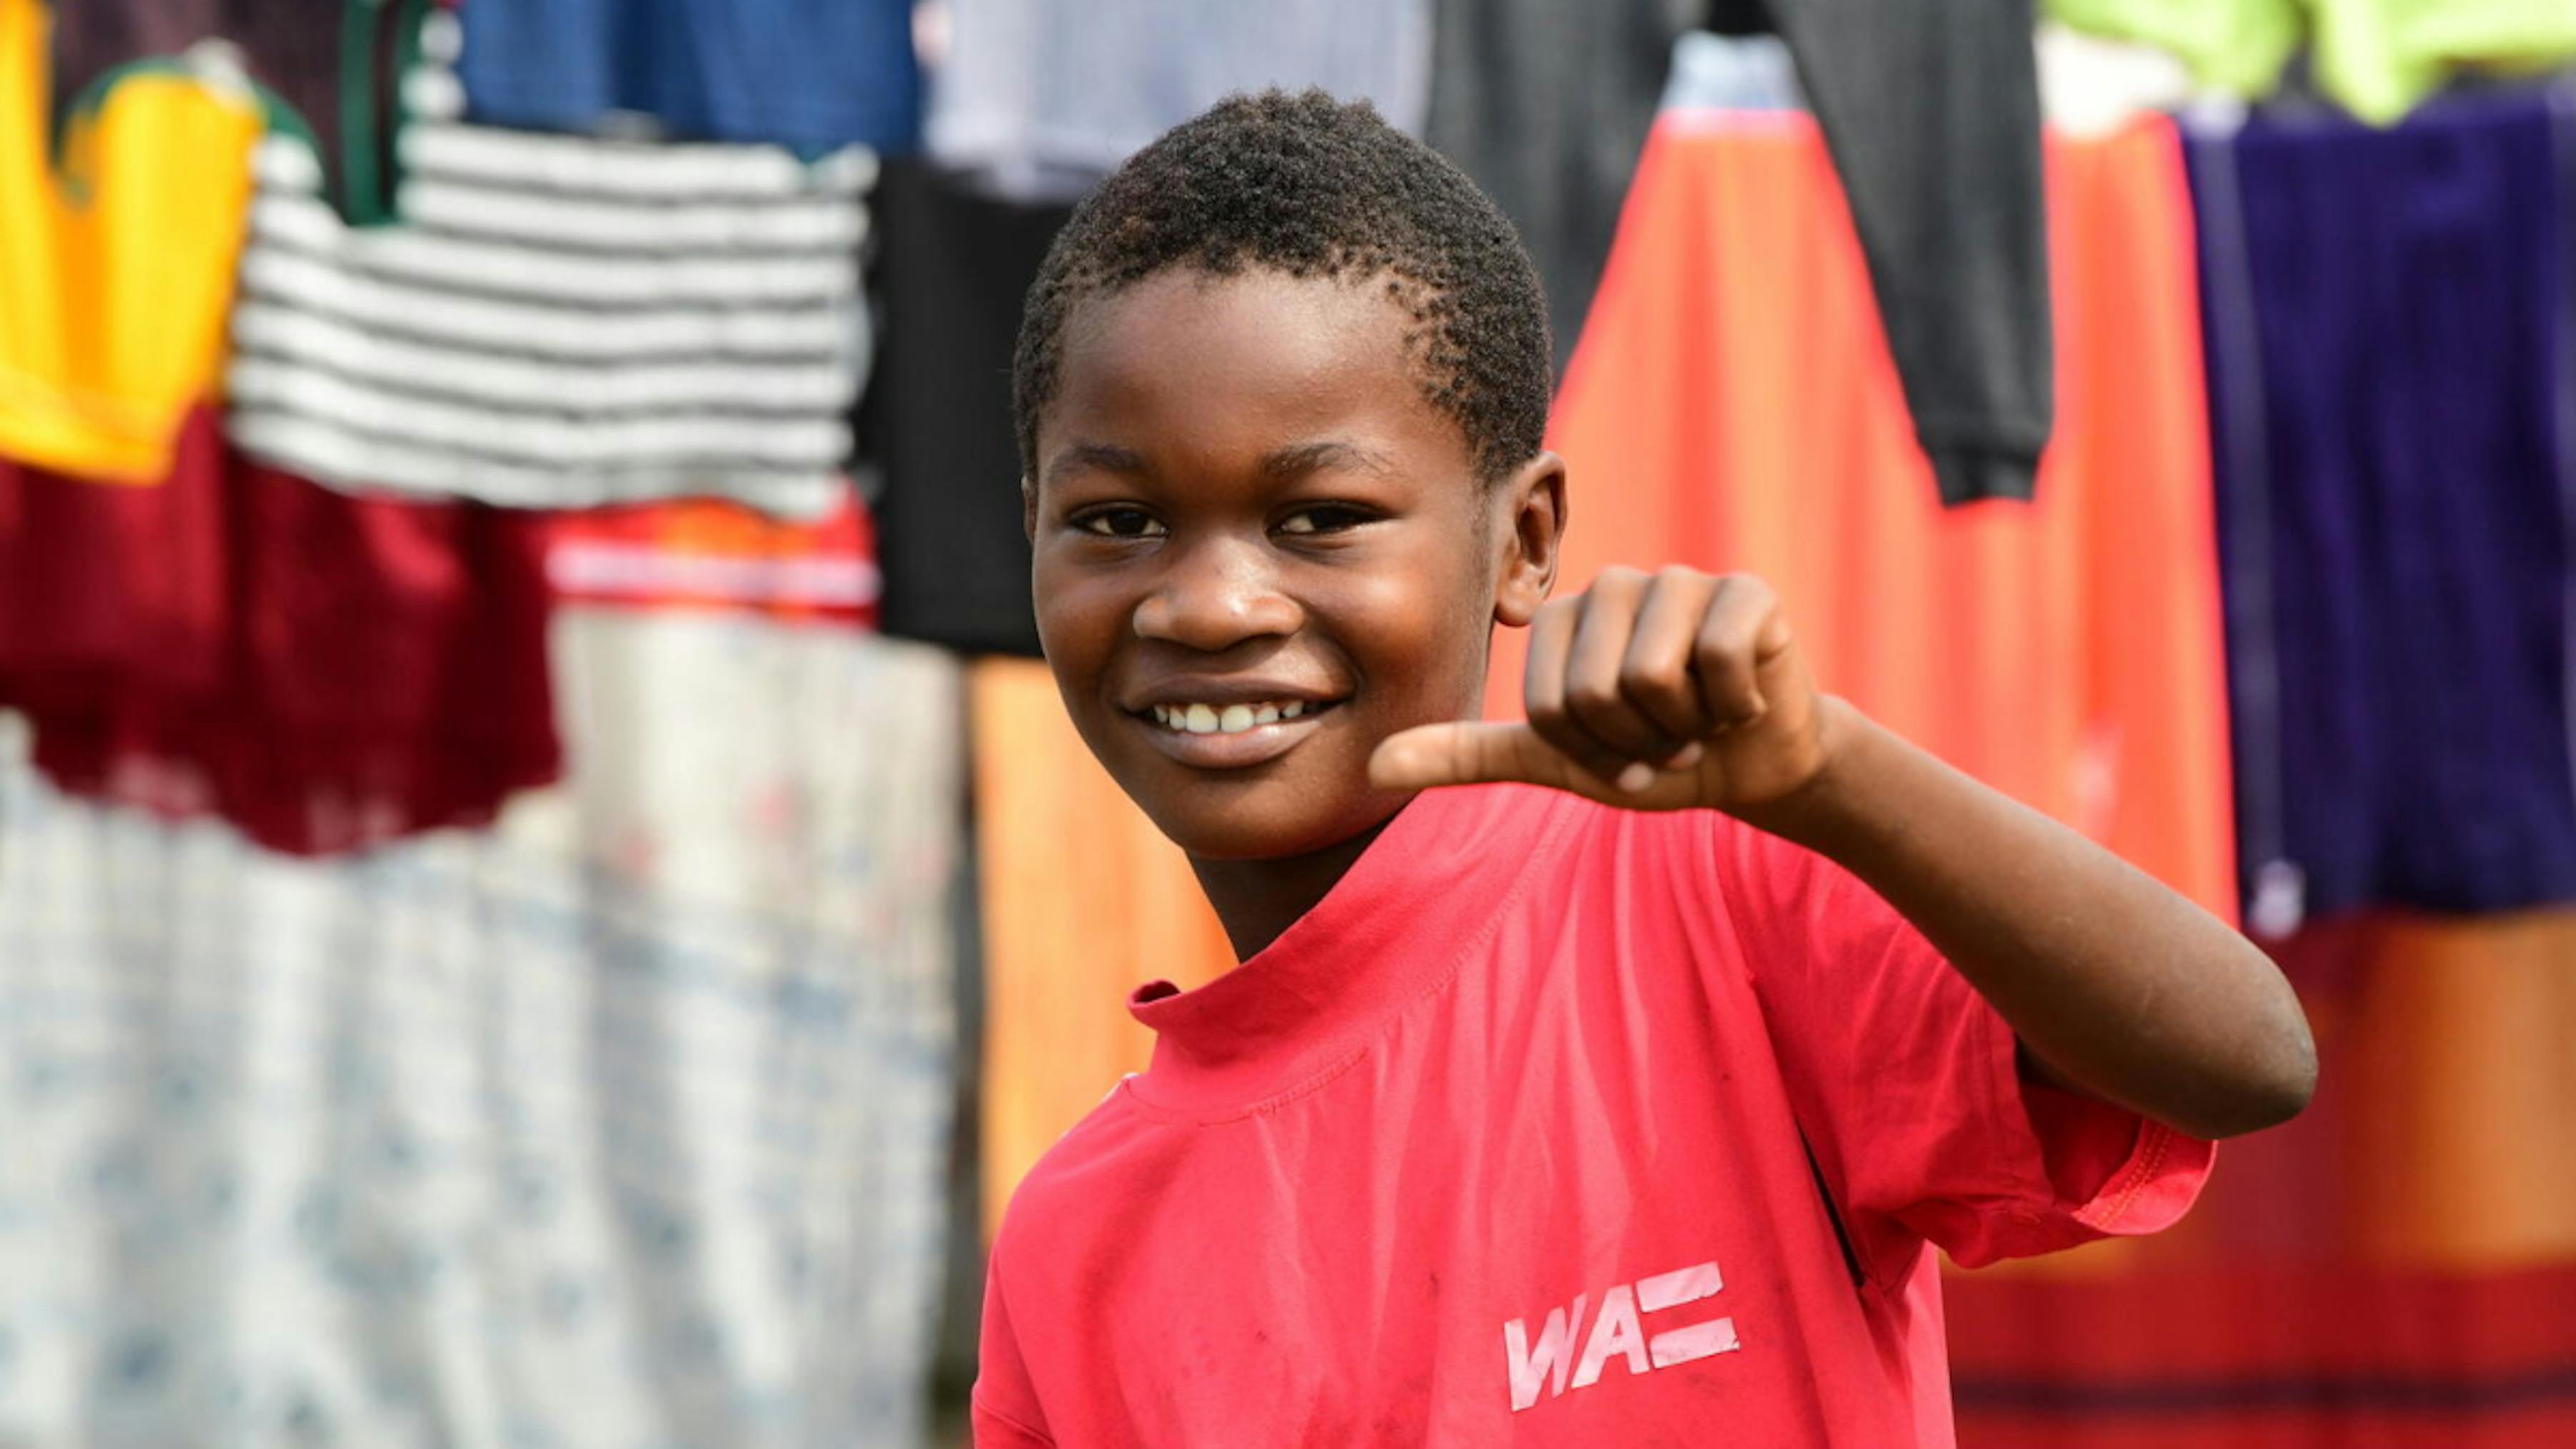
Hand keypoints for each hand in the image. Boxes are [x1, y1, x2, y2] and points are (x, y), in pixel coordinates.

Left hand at [1371, 567, 1834, 813]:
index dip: (1593, 751)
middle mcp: (1616, 585)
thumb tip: (1374, 764)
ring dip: (1687, 727)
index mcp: (1561, 618)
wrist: (1749, 764)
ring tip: (1702, 717)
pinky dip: (1734, 703)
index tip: (1621, 748)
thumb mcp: (1554, 761)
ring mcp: (1682, 581)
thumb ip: (1465, 755)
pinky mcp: (1746, 592)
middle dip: (1640, 742)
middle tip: (1669, 735)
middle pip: (1598, 691)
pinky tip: (1742, 698)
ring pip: (1654, 677)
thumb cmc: (1651, 755)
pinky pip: (1720, 660)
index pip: (1552, 707)